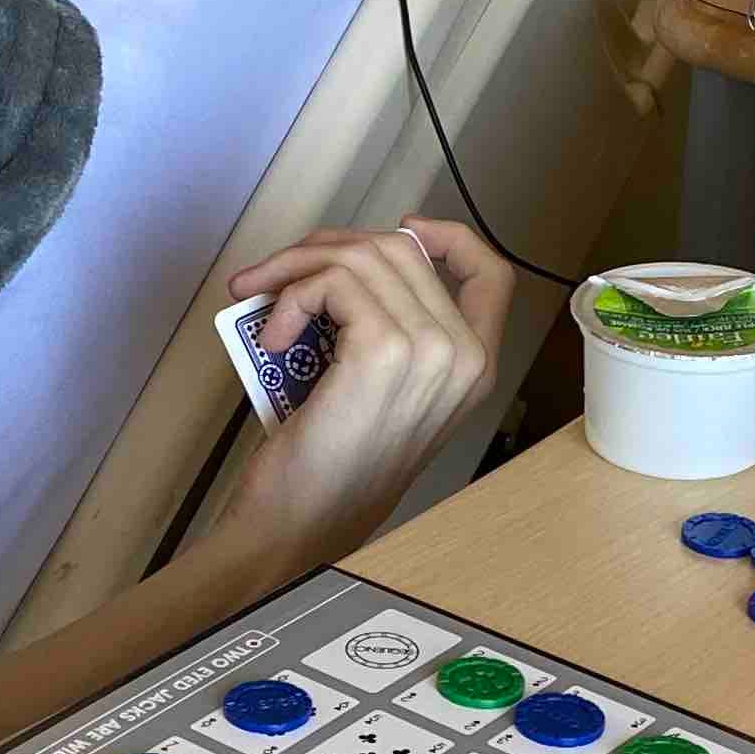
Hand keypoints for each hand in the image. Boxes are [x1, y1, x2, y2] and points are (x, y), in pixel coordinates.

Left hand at [219, 217, 514, 562]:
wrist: (302, 524)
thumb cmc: (329, 468)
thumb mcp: (382, 392)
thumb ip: (391, 332)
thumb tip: (347, 268)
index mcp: (474, 370)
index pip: (492, 275)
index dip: (448, 237)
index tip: (403, 230)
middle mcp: (463, 358)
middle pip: (402, 251)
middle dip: (326, 249)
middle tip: (276, 275)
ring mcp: (430, 352)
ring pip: (361, 257)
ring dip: (296, 268)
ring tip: (262, 302)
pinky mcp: (383, 350)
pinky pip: (332, 282)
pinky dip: (291, 297)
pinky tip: (275, 335)